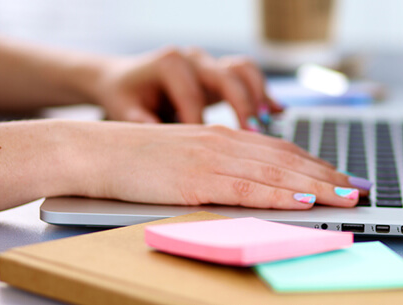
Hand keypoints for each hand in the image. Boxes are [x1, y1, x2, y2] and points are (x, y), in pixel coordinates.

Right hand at [70, 122, 369, 208]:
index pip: (280, 152)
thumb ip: (220, 167)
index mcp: (223, 138)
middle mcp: (224, 143)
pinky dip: (278, 194)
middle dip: (327, 175)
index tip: (341, 177)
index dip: (315, 165)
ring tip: (345, 194)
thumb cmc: (139, 159)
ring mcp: (211, 159)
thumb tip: (252, 185)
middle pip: (286, 160)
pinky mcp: (196, 178)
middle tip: (358, 187)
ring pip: (275, 172)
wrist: (96, 151)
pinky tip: (302, 199)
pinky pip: (246, 187)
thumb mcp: (186, 157)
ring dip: (315, 185)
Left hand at [92, 47, 281, 129]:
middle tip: (253, 133)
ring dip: (258, 96)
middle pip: (228, 76)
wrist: (125, 79)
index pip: (193, 96)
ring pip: (244, 71)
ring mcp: (209, 64)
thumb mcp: (125, 110)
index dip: (202, 126)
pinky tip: (278, 112)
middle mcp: (193, 59)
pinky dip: (263, 94)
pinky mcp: (219, 74)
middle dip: (242, 106)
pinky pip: (249, 78)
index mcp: (169, 64)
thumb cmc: (126, 97)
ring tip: (267, 122)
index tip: (207, 155)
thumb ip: (142, 123)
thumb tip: (161, 140)